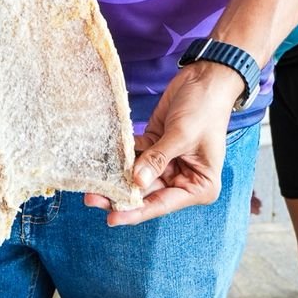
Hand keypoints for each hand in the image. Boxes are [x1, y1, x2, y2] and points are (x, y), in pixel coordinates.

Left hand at [84, 60, 239, 225]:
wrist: (205, 78)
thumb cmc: (205, 109)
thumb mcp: (182, 135)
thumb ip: (158, 159)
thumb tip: (136, 181)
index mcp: (199, 185)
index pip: (162, 203)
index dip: (136, 212)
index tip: (112, 219)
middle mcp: (183, 179)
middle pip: (146, 193)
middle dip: (121, 195)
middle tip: (92, 197)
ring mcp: (167, 162)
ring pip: (137, 176)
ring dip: (116, 177)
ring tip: (91, 181)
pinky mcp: (155, 145)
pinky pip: (135, 155)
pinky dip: (120, 156)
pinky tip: (101, 159)